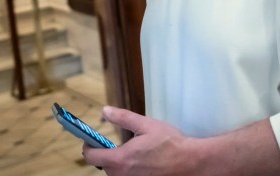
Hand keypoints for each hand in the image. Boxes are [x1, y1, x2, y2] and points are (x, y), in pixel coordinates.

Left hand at [82, 106, 198, 175]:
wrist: (190, 163)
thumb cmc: (169, 143)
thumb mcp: (145, 125)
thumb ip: (123, 117)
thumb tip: (105, 111)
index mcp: (120, 160)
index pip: (91, 157)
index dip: (89, 146)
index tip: (92, 139)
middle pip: (103, 166)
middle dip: (106, 154)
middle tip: (119, 142)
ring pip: (115, 173)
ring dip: (118, 163)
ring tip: (134, 152)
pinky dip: (129, 170)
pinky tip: (143, 162)